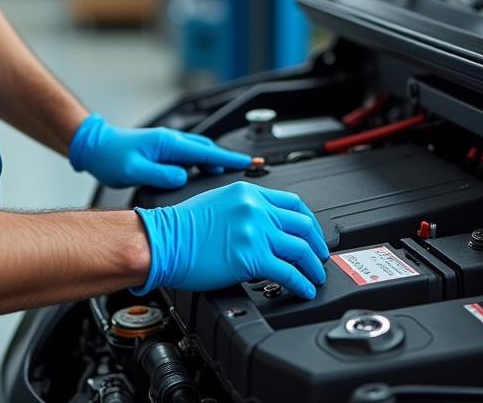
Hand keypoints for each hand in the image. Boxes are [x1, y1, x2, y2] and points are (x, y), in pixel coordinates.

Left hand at [68, 113, 251, 188]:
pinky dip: (201, 163)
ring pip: (199, 153)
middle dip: (228, 160)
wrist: (95, 147)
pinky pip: (189, 156)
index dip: (230, 159)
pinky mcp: (162, 150)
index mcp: (168, 143)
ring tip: (227, 177)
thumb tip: (182, 179)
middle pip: (208, 150)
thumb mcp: (135, 171)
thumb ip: (162, 176)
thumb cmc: (111, 158)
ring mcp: (167, 144)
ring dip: (214, 162)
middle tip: (248, 170)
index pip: (207, 152)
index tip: (251, 162)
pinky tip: (202, 175)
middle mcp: (171, 140)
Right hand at [134, 182, 328, 297]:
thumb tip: (264, 225)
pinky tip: (304, 289)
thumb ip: (245, 208)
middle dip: (316, 244)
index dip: (308, 221)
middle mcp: (255, 208)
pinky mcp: (252, 257)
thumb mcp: (219, 201)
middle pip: (302, 225)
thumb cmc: (181, 226)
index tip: (312, 234)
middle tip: (319, 258)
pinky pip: (289, 272)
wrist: (163, 241)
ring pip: (301, 249)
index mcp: (248, 192)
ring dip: (313, 267)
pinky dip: (302, 283)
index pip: (293, 202)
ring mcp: (255, 232)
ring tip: (315, 277)